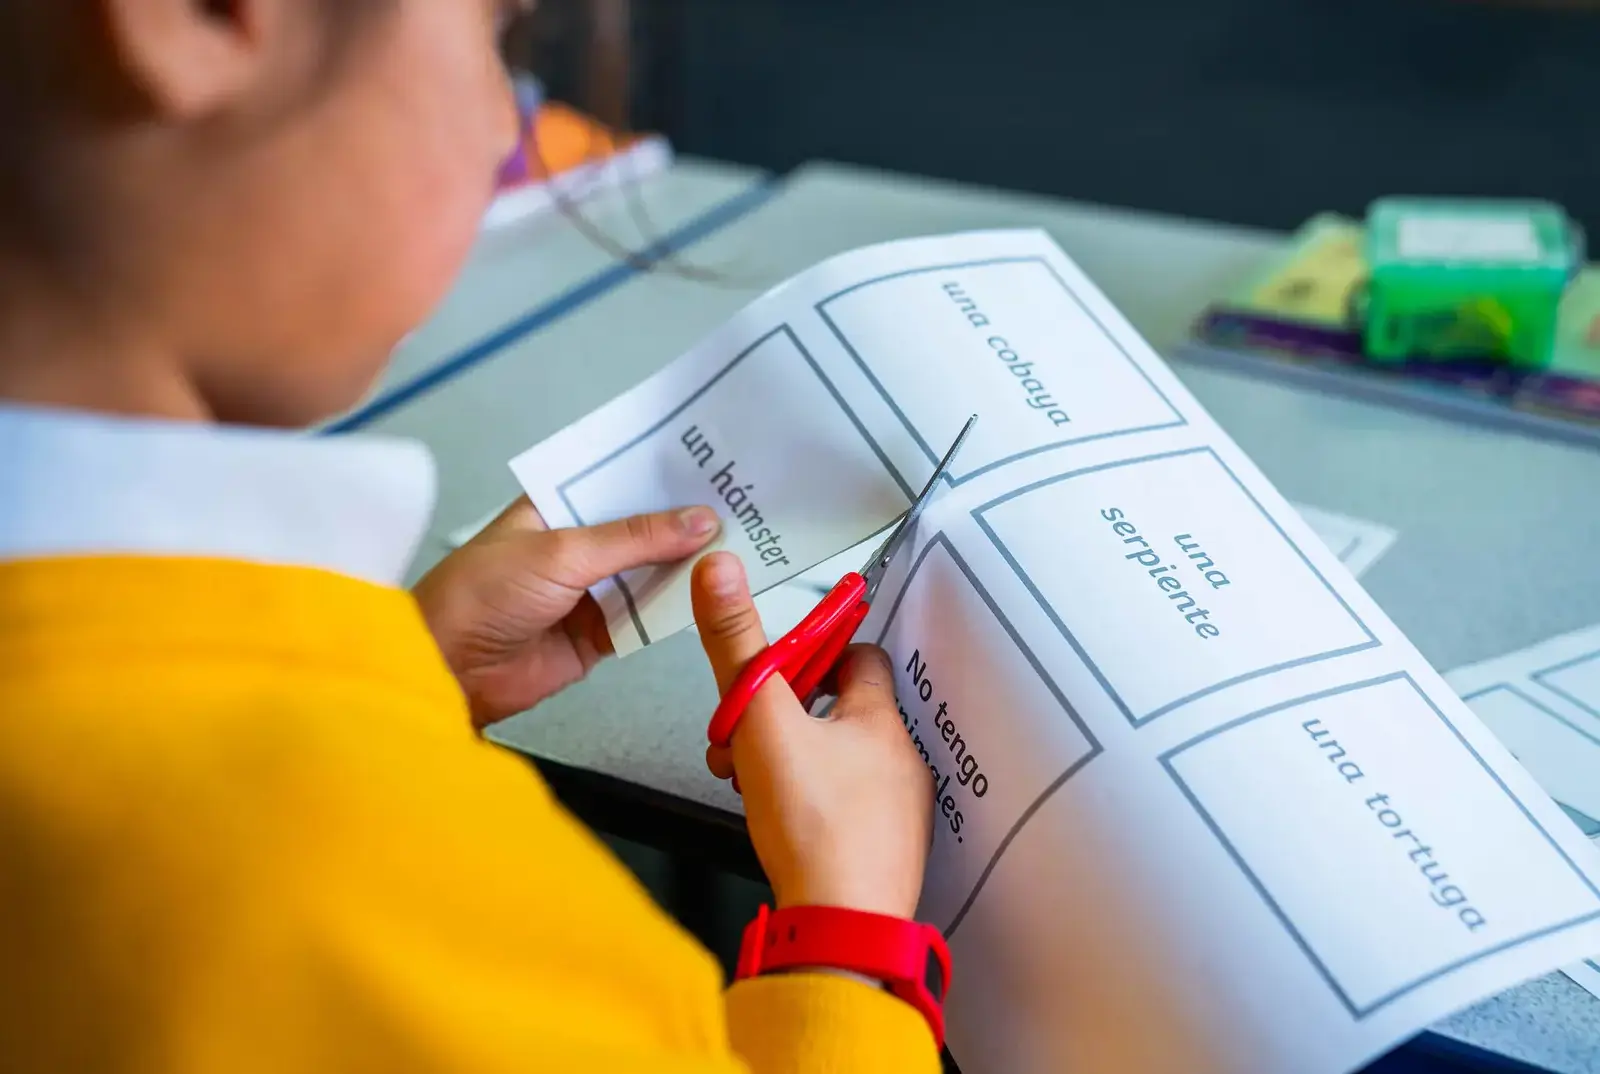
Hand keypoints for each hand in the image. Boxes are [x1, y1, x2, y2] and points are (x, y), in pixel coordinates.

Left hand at [413, 497, 719, 727]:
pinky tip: (717, 592)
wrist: (448, 670)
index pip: (620, 480)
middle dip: (686, 521)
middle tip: (748, 503)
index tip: (717, 461)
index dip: (664, 473)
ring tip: (748, 543)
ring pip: (651, 573)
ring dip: (687, 565)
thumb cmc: (486, 593)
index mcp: (557, 506)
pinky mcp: (599, 635)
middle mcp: (576, 544)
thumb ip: (636, 539)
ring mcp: (590, 591)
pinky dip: (675, 610)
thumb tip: (702, 520)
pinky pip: (646, 618)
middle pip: (643, 528)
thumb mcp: (563, 552)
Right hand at [690, 552, 931, 919]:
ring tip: (749, 778)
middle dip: (785, 713)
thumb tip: (722, 572)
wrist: (840, 927)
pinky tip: (776, 818)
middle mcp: (897, 759)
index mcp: (877, 718)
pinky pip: (841, 805)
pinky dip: (805, 802)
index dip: (815, 651)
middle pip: (837, 710)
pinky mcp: (879, 848)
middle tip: (745, 731)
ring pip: (834, 759)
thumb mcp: (763, 721)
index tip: (777, 662)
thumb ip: (738, 646)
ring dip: (788, 758)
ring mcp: (894, 808)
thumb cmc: (813, 828)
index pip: (858, 655)